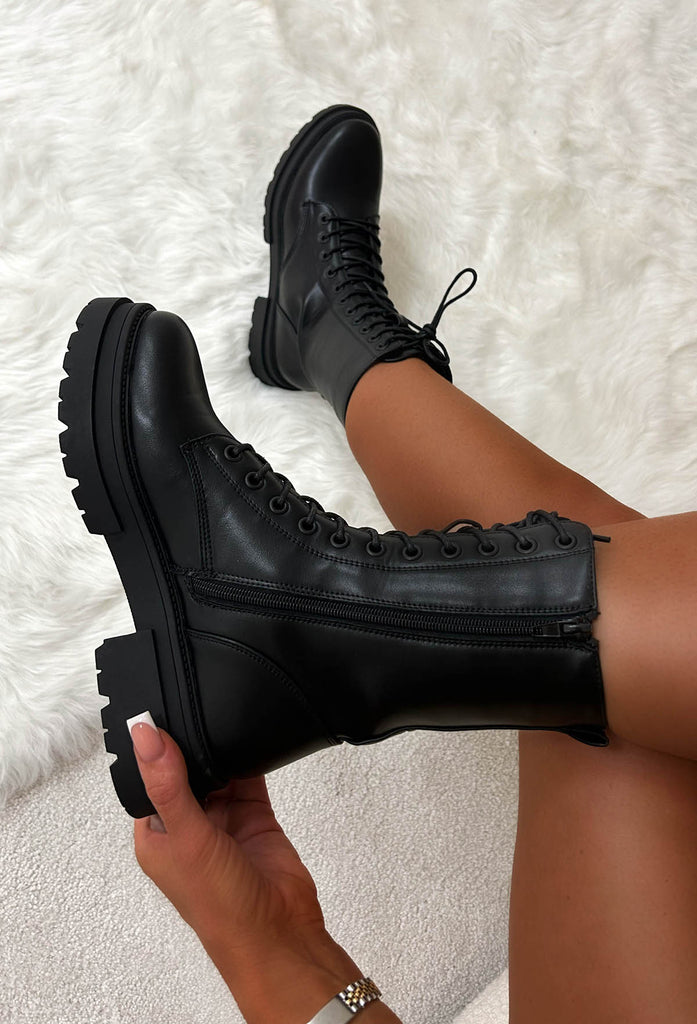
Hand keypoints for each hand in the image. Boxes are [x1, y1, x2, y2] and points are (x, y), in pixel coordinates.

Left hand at [128, 715, 371, 1022]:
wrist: (279, 932)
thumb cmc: (220, 907)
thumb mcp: (186, 838)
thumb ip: (168, 783)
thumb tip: (145, 736)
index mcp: (157, 835)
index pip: (148, 778)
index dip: (154, 749)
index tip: (158, 711)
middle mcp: (189, 827)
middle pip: (186, 770)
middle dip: (192, 745)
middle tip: (195, 706)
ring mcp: (224, 821)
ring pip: (219, 770)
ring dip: (221, 750)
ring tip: (224, 719)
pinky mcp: (255, 816)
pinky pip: (250, 776)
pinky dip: (251, 758)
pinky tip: (251, 739)